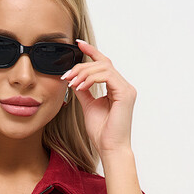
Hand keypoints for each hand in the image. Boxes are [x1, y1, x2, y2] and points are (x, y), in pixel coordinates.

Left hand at [60, 39, 135, 155]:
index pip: (104, 64)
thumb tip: (74, 79)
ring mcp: (126, 89)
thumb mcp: (89, 106)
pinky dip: (91, 78)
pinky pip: (107, 76)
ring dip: (84, 73)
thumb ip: (84, 91)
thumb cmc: (102, 133)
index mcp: (116, 88)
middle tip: (66, 75)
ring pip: (103, 67)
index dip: (91, 52)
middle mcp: (123, 86)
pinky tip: (80, 86)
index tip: (78, 44)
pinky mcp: (125, 93)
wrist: (110, 149)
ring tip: (72, 83)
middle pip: (102, 63)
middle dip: (82, 66)